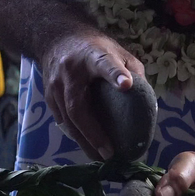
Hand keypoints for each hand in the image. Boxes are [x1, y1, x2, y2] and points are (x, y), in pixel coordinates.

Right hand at [40, 30, 144, 160]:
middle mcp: (71, 71)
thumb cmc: (94, 47)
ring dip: (83, 140)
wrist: (56, 38)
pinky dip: (75, 135)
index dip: (115, 74)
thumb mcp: (116, 50)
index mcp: (93, 55)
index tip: (126, 85)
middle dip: (94, 132)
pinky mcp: (49, 95)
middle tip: (109, 152)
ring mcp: (56, 84)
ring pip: (68, 119)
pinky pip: (62, 120)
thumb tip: (146, 100)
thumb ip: (132, 70)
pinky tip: (87, 146)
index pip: (105, 64)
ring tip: (99, 157)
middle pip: (79, 106)